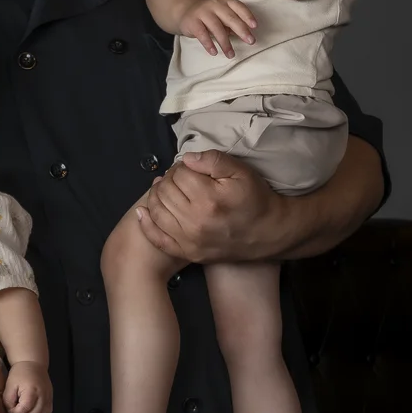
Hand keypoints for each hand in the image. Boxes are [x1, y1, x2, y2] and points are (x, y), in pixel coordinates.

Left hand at [2, 359, 51, 412]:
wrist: (33, 364)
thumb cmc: (20, 373)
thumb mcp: (9, 385)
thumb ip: (8, 401)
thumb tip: (12, 412)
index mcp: (32, 391)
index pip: (24, 410)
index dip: (15, 412)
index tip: (11, 407)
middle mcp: (43, 395)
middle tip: (16, 409)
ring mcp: (49, 398)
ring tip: (23, 412)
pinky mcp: (51, 399)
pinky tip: (31, 412)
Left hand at [136, 151, 285, 264]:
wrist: (269, 233)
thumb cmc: (255, 199)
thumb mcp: (241, 172)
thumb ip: (212, 160)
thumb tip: (185, 160)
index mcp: (208, 198)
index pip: (179, 174)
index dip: (182, 166)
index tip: (190, 168)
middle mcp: (195, 221)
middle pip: (165, 191)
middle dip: (169, 179)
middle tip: (180, 178)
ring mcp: (189, 240)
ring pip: (157, 211)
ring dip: (156, 196)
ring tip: (165, 189)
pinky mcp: (188, 252)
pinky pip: (158, 239)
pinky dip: (146, 224)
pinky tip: (142, 211)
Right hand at [179, 0, 255, 58]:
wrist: (184, 10)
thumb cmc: (209, 15)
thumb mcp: (222, 15)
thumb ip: (232, 23)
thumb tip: (245, 35)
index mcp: (225, 2)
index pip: (238, 7)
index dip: (247, 16)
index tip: (255, 26)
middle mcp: (215, 5)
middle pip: (230, 18)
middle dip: (241, 30)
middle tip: (251, 41)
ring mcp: (203, 13)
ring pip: (217, 27)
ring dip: (225, 43)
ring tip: (231, 55)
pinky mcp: (193, 22)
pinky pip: (202, 34)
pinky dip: (209, 44)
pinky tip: (214, 52)